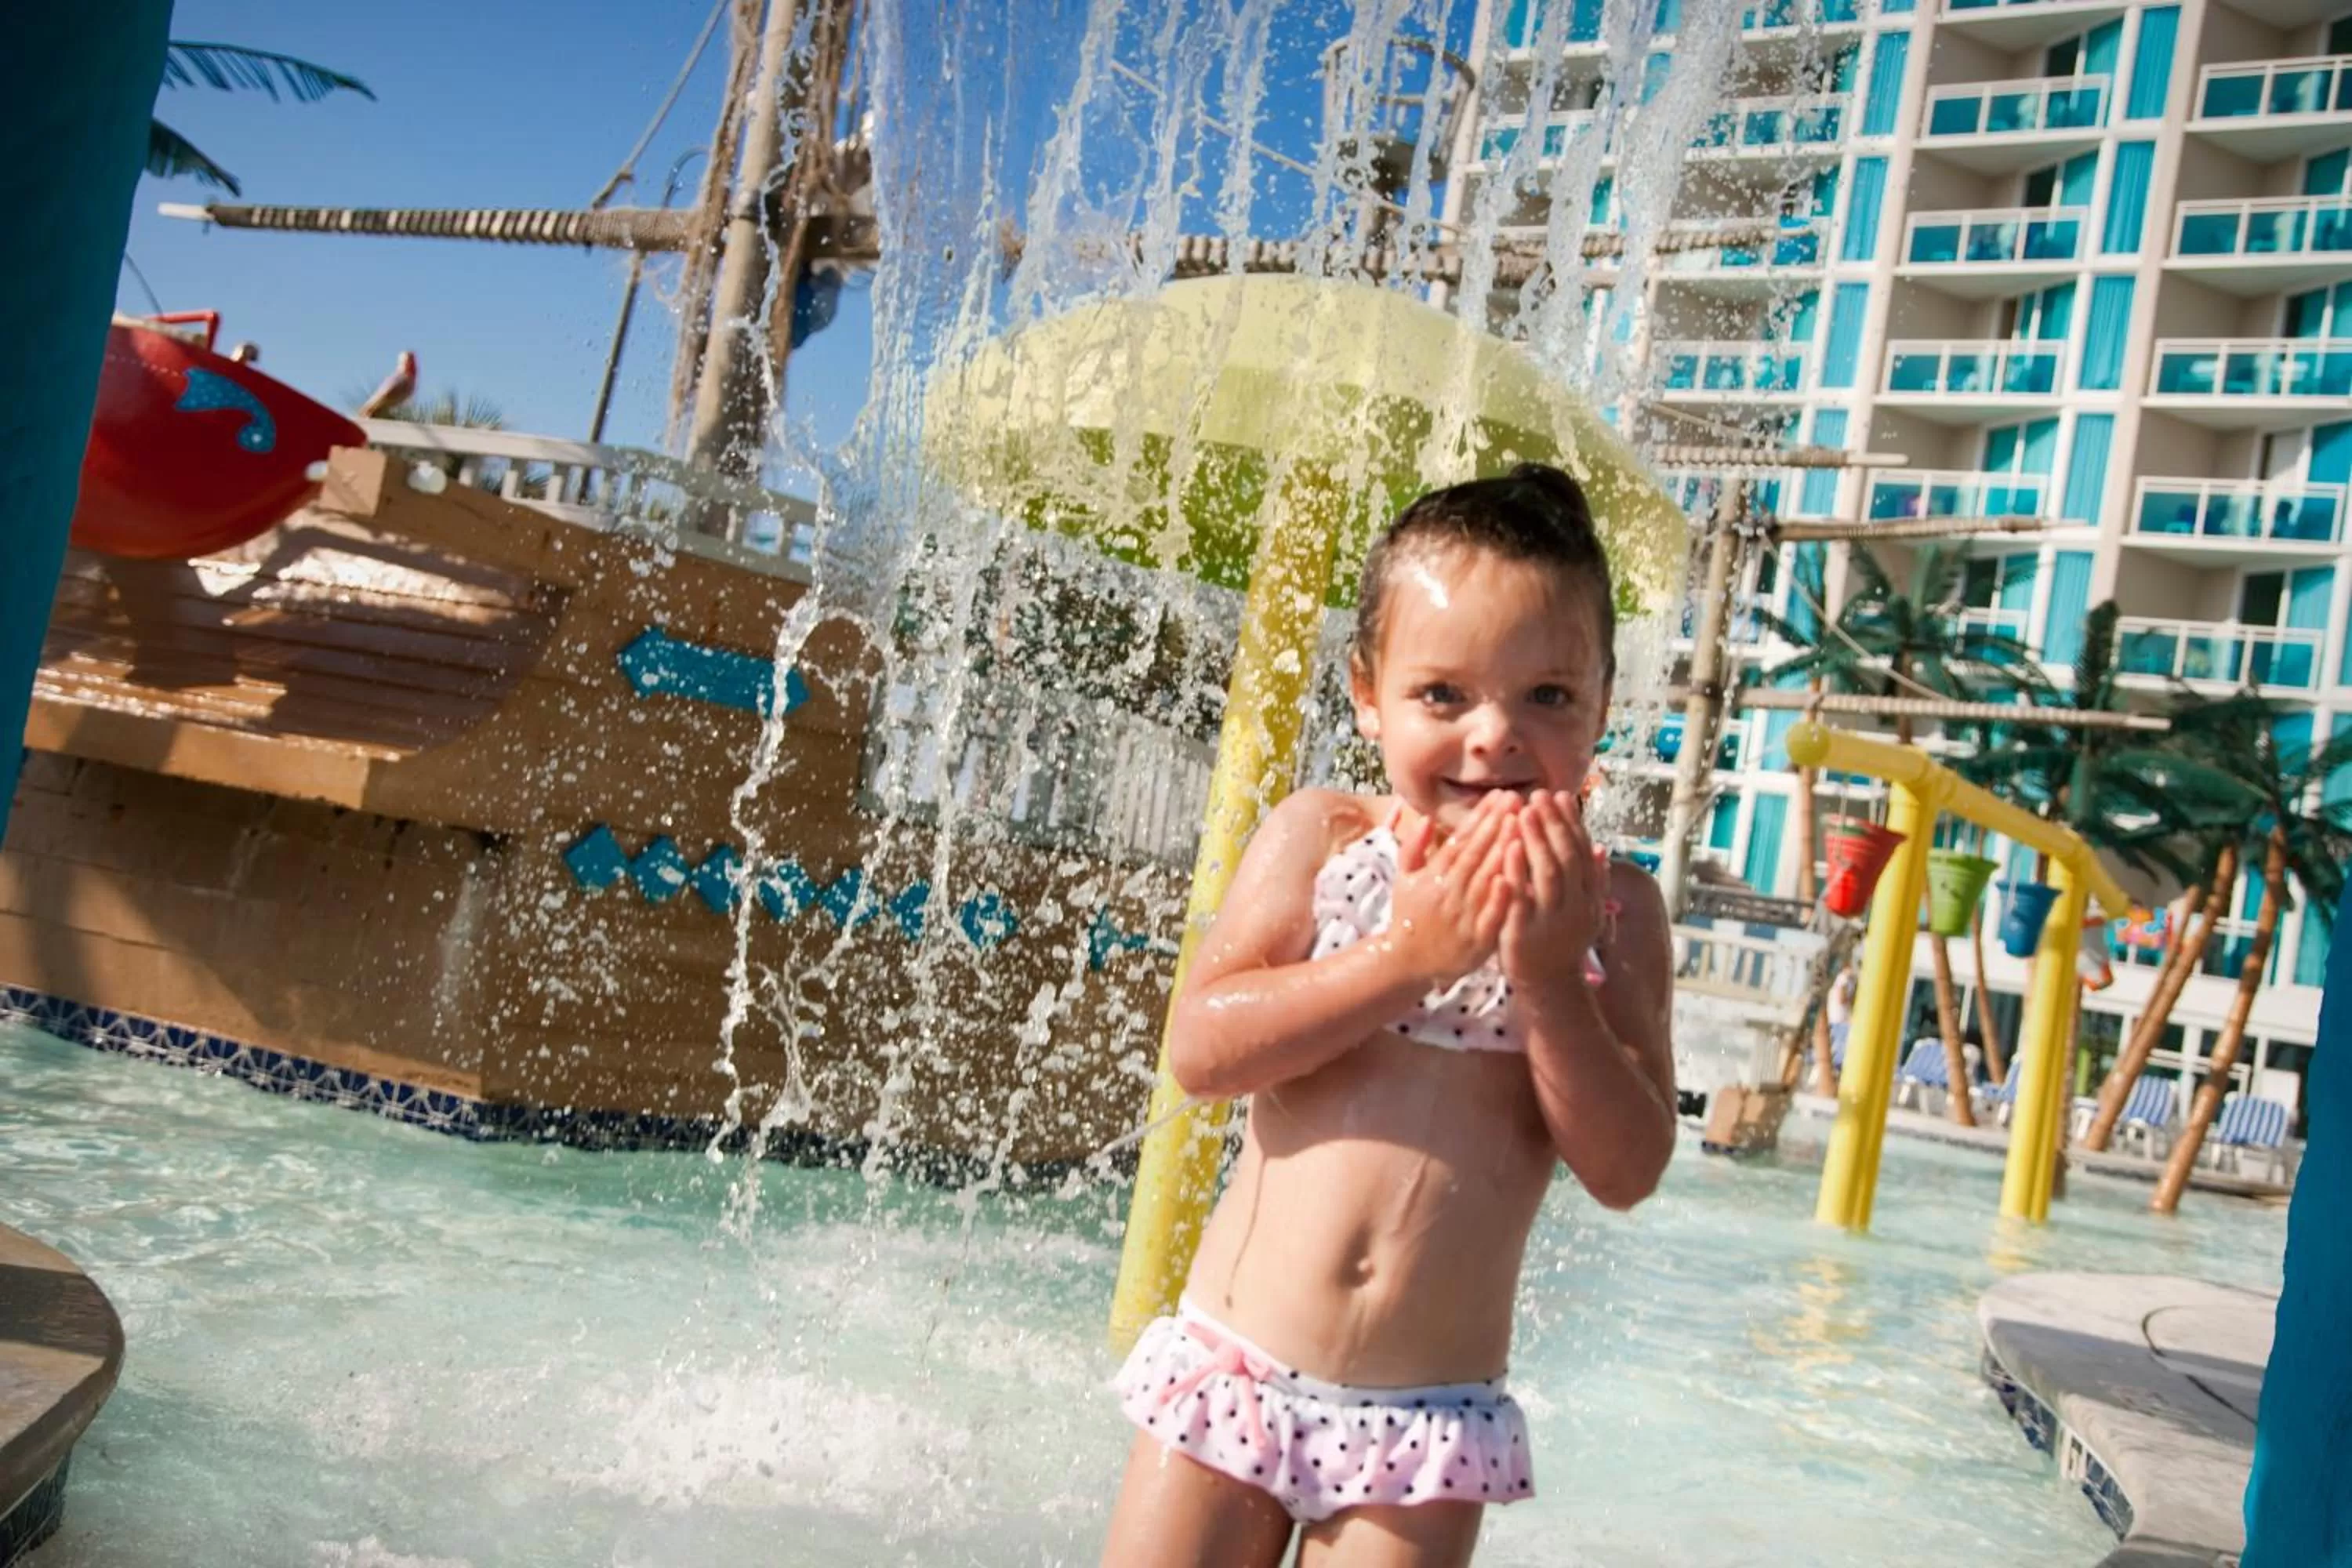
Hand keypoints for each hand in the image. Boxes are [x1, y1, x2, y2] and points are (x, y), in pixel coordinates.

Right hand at [1383, 791, 1518, 990]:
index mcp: (1434, 875)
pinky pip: (1490, 916)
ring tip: (1521, 826)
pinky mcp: (1476, 940)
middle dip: (1497, 825)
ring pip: (1485, 879)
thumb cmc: (1409, 916)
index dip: (1480, 817)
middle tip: (1517, 799)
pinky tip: (1511, 878)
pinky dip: (1499, 898)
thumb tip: (1424, 817)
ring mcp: (1463, 916)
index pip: (1460, 839)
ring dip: (1503, 852)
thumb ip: (1413, 847)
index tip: (1499, 795)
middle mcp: (1448, 892)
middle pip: (1476, 853)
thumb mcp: (1403, 879)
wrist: (1407, 963)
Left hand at [1499, 790, 1608, 988]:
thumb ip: (1592, 881)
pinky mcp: (1526, 934)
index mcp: (1589, 897)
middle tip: (1537, 796)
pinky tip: (1507, 850)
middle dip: (1552, 824)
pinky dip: (1516, 874)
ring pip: (1548, 875)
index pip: (1582, 852)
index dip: (1572, 823)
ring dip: (1537, 841)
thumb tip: (1601, 848)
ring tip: (1523, 813)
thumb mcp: (1585, 912)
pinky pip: (1522, 900)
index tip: (1561, 796)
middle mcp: (1575, 906)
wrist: (1550, 986)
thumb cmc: (1562, 942)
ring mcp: (1551, 921)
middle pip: (1566, 858)